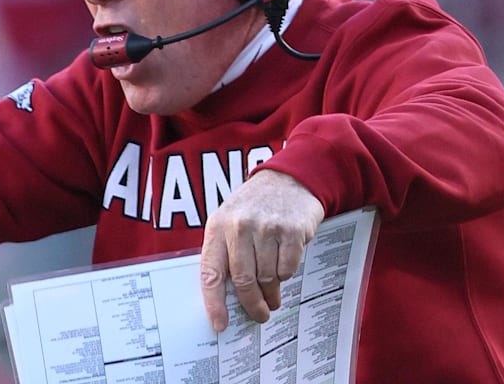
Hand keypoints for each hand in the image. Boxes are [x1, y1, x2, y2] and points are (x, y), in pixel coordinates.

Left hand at [200, 169, 323, 331]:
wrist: (288, 179)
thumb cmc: (255, 206)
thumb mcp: (230, 221)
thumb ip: (225, 253)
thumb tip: (227, 299)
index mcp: (218, 226)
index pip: (211, 272)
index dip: (214, 303)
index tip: (220, 324)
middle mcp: (240, 226)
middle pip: (244, 281)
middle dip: (252, 304)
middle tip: (260, 314)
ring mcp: (267, 227)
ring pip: (268, 278)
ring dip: (272, 291)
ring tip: (274, 291)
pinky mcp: (292, 230)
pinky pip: (288, 268)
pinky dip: (287, 272)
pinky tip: (285, 262)